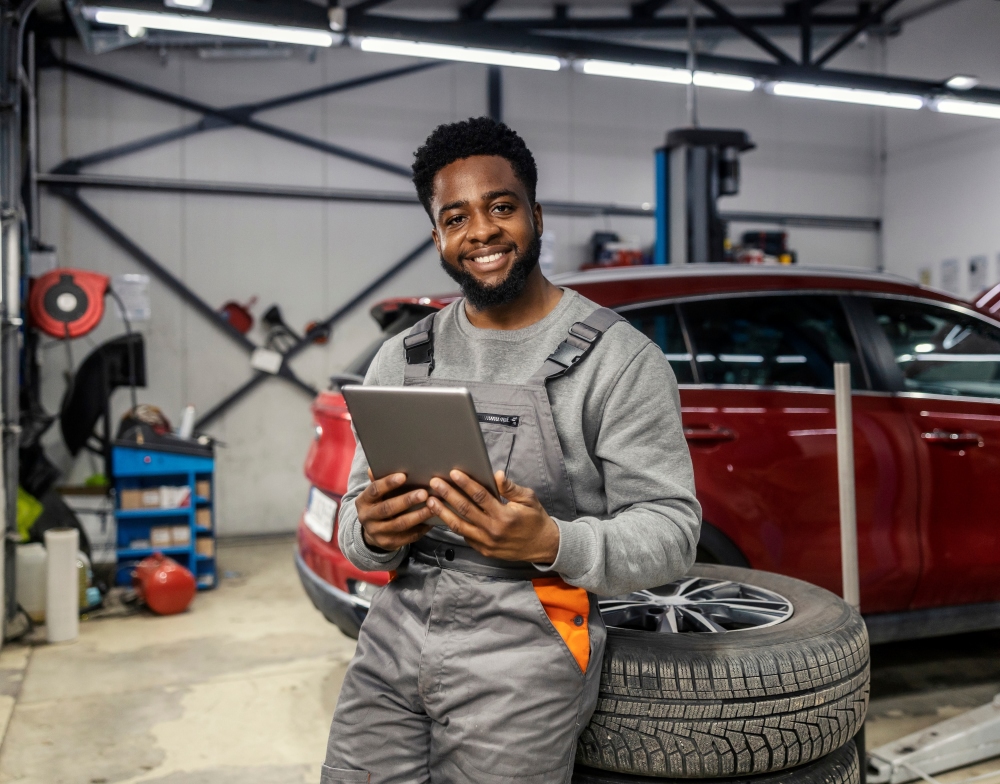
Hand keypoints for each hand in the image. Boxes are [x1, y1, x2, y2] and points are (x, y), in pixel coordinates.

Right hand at [357, 469, 434, 550]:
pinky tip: (432, 521)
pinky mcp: (388, 544)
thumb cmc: (378, 504)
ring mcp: (377, 533)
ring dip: (417, 515)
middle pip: (388, 509)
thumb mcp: (375, 493)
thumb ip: (378, 481)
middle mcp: (367, 518)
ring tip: (433, 507)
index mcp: (363, 501)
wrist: (371, 532)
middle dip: (407, 500)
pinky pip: (407, 537)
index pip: (374, 490)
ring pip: (399, 524)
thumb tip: (376, 466)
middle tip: (424, 493)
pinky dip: (420, 529)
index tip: (404, 476)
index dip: (388, 483)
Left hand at [427, 471, 559, 563]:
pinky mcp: (484, 550)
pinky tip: (443, 516)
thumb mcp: (528, 499)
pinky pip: (465, 536)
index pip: (480, 496)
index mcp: (505, 515)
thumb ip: (510, 488)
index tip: (453, 473)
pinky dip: (453, 526)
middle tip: (434, 483)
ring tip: (430, 501)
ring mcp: (487, 542)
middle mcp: (493, 530)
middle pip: (465, 509)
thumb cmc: (535, 519)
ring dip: (443, 512)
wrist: (542, 546)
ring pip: (459, 526)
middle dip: (448, 494)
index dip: (466, 484)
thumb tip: (495, 474)